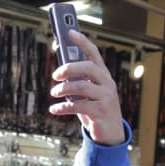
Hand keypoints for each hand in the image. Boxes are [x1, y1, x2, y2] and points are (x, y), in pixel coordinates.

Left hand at [48, 31, 125, 145]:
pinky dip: (63, 107)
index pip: (94, 54)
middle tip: (55, 75)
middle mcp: (107, 83)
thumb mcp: (88, 93)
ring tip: (54, 93)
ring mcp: (106, 97)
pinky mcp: (101, 111)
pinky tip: (54, 109)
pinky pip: (78, 106)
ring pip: (82, 87)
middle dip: (69, 68)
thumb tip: (61, 71)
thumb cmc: (96, 109)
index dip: (82, 42)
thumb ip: (79, 82)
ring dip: (63, 89)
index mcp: (103, 75)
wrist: (110, 132)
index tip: (70, 32)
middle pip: (88, 68)